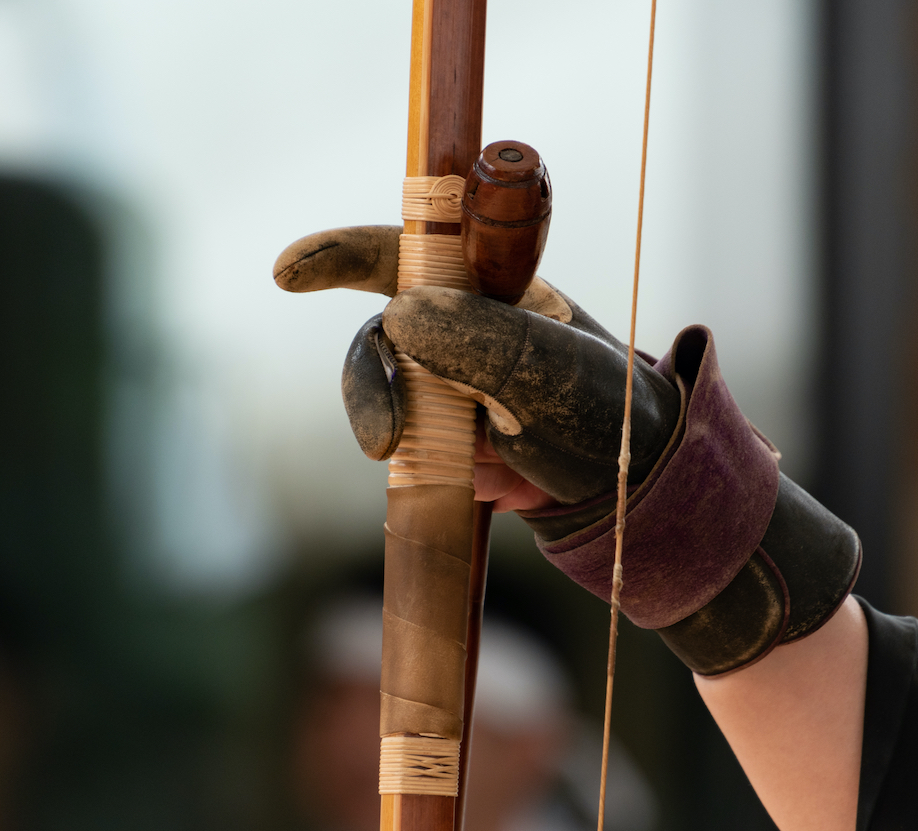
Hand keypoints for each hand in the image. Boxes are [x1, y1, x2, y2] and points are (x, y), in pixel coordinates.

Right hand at [275, 226, 681, 508]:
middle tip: (382, 443)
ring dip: (392, 429)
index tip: (287, 272)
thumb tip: (397, 314)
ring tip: (437, 465)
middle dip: (369, 383)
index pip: (410, 250)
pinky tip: (469, 480)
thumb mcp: (554, 374)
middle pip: (379, 333)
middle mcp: (461, 326)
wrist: (629, 494)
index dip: (342, 250)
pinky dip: (417, 464)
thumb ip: (483, 339)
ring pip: (383, 393)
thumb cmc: (607, 416)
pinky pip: (402, 443)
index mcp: (492, 287)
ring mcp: (448, 383)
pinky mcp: (444, 437)